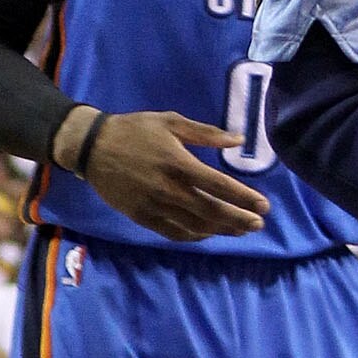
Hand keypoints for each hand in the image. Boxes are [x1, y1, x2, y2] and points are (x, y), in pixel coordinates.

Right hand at [83, 111, 270, 240]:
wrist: (94, 148)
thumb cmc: (136, 130)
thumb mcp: (171, 121)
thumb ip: (206, 133)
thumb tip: (238, 139)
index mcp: (179, 163)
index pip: (219, 185)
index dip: (244, 197)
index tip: (263, 205)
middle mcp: (169, 189)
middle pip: (211, 211)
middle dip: (238, 219)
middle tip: (259, 224)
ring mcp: (155, 206)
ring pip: (195, 226)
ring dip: (221, 230)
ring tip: (240, 231)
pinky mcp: (142, 217)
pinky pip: (173, 232)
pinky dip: (194, 236)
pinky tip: (208, 233)